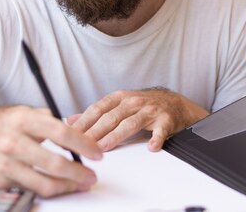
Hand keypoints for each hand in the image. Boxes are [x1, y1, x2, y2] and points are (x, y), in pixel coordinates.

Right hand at [0, 106, 102, 197]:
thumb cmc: (3, 123)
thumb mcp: (26, 112)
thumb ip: (51, 121)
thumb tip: (79, 133)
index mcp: (23, 120)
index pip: (61, 133)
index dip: (83, 145)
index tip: (96, 153)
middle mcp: (13, 142)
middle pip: (54, 163)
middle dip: (78, 172)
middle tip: (91, 175)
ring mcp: (6, 164)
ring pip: (44, 183)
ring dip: (67, 186)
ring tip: (80, 184)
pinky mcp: (2, 181)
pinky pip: (31, 189)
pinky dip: (48, 188)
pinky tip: (58, 185)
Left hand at [67, 87, 207, 151]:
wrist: (175, 104)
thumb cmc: (144, 106)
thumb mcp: (119, 104)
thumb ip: (95, 113)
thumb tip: (71, 120)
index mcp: (120, 98)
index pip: (98, 109)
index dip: (83, 122)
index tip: (70, 134)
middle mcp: (134, 102)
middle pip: (111, 117)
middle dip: (94, 132)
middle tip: (81, 145)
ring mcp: (150, 111)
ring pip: (131, 124)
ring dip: (116, 136)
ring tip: (104, 147)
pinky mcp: (166, 121)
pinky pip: (161, 130)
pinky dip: (157, 139)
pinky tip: (152, 147)